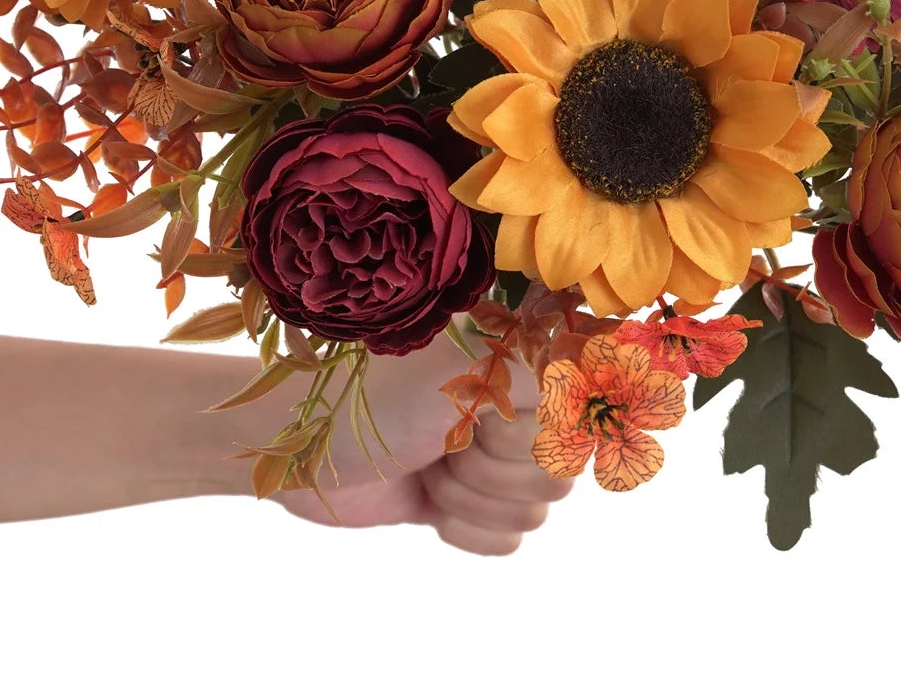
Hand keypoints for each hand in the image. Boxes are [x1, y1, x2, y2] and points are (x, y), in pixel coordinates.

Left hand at [247, 327, 571, 555]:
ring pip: (535, 511)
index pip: (576, 417)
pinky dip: (467, 531)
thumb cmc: (373, 400)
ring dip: (472, 500)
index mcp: (515, 361)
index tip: (483, 420)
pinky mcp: (466, 502)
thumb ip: (540, 371)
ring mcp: (488, 457)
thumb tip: (600, 363)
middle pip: (559, 472)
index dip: (529, 434)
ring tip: (427, 468)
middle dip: (493, 473)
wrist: (300, 452)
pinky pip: (509, 540)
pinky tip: (428, 504)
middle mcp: (509, 406)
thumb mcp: (461, 371)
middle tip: (442, 444)